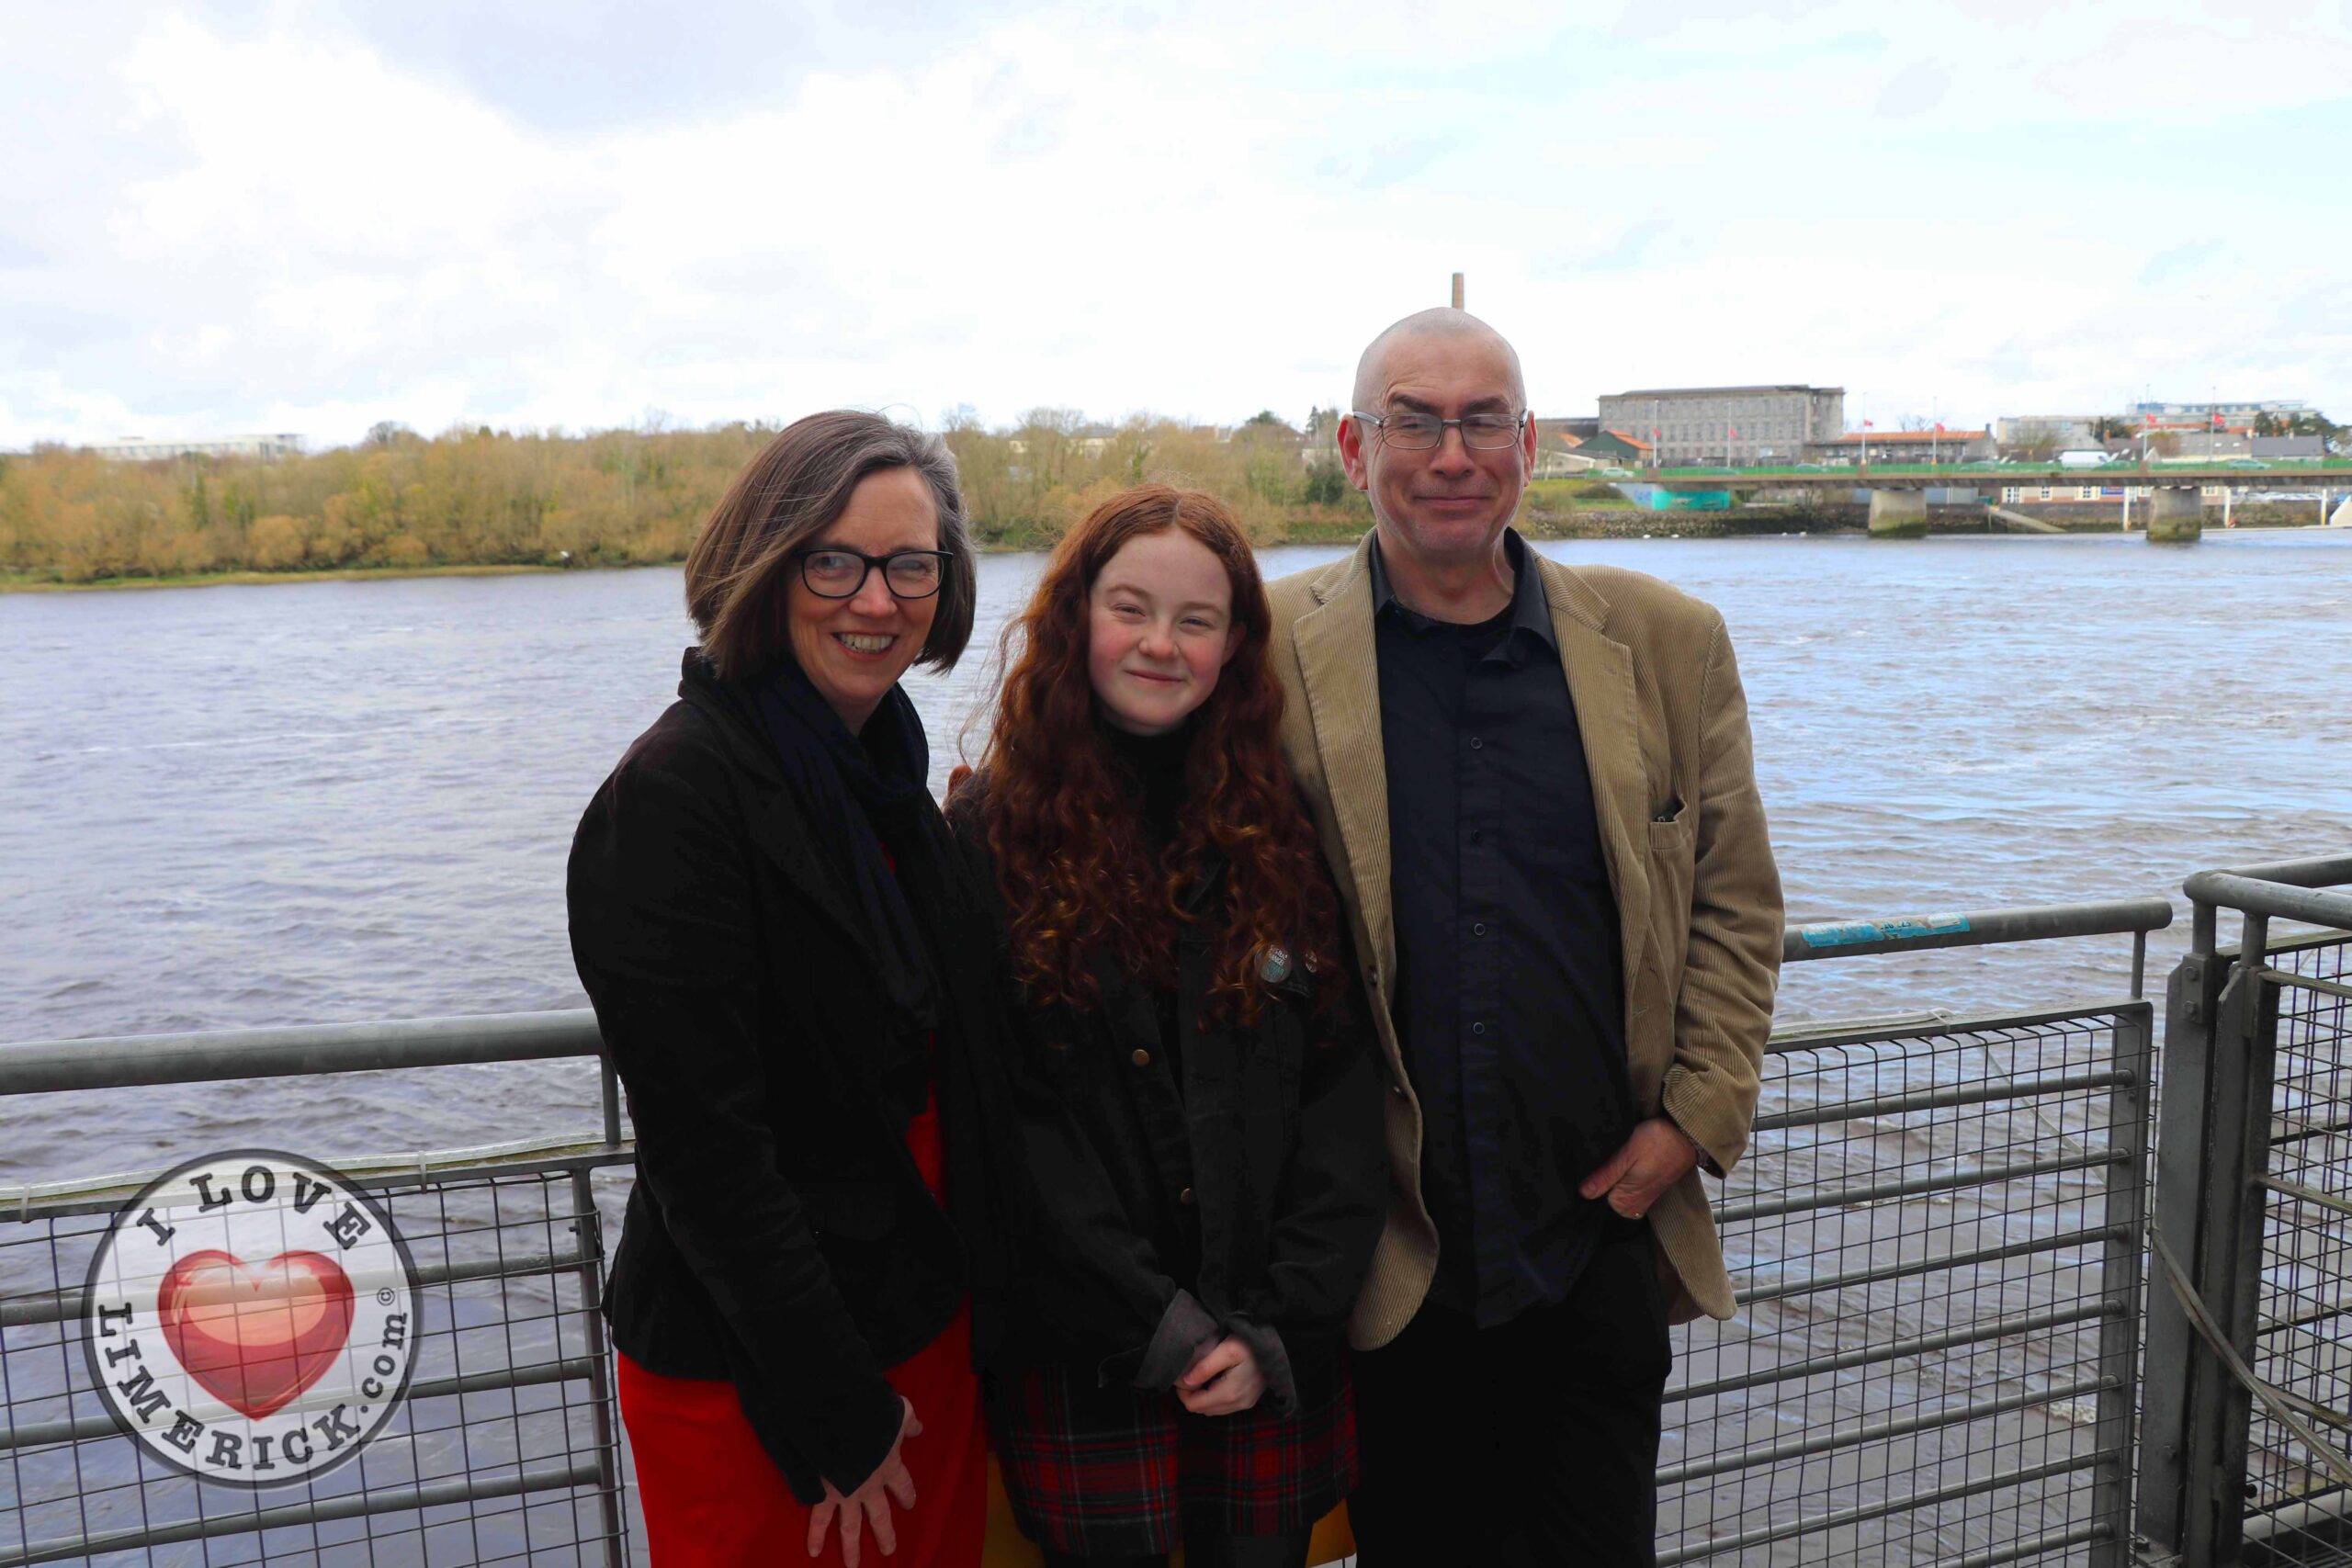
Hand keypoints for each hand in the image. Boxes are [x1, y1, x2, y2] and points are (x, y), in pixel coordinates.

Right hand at [807, 1397, 920, 1565]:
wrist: (844, 1423)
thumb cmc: (874, 1416)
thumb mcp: (899, 1413)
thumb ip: (908, 1422)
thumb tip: (918, 1429)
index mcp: (889, 1466)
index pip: (902, 1485)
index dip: (907, 1494)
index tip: (910, 1504)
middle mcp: (870, 1487)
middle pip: (880, 1516)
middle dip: (885, 1534)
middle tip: (888, 1551)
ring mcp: (847, 1494)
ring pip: (850, 1527)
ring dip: (851, 1547)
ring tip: (852, 1566)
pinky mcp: (825, 1494)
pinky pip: (819, 1519)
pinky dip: (815, 1536)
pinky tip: (814, 1552)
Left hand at [1175, 1334, 1264, 1416]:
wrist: (1275, 1346)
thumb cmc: (1250, 1344)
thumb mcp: (1226, 1350)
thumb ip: (1205, 1367)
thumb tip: (1185, 1382)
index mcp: (1230, 1393)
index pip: (1194, 1405)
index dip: (1183, 1392)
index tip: (1183, 1375)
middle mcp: (1237, 1404)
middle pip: (1201, 1409)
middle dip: (1191, 1394)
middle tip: (1191, 1374)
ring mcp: (1244, 1404)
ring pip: (1212, 1410)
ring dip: (1203, 1397)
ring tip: (1203, 1376)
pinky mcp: (1248, 1401)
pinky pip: (1223, 1407)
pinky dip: (1214, 1397)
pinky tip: (1216, 1380)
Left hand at [1579, 1117, 1701, 1221]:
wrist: (1686, 1136)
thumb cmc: (1658, 1141)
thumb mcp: (1627, 1154)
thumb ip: (1606, 1175)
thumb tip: (1584, 1193)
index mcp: (1624, 1203)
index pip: (1593, 1197)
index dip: (1593, 1177)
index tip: (1603, 1163)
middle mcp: (1633, 1208)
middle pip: (1604, 1196)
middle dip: (1605, 1177)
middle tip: (1615, 1158)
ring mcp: (1640, 1201)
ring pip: (1614, 1191)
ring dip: (1615, 1175)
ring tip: (1624, 1159)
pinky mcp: (1646, 1193)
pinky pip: (1625, 1189)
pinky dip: (1624, 1176)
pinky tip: (1629, 1162)